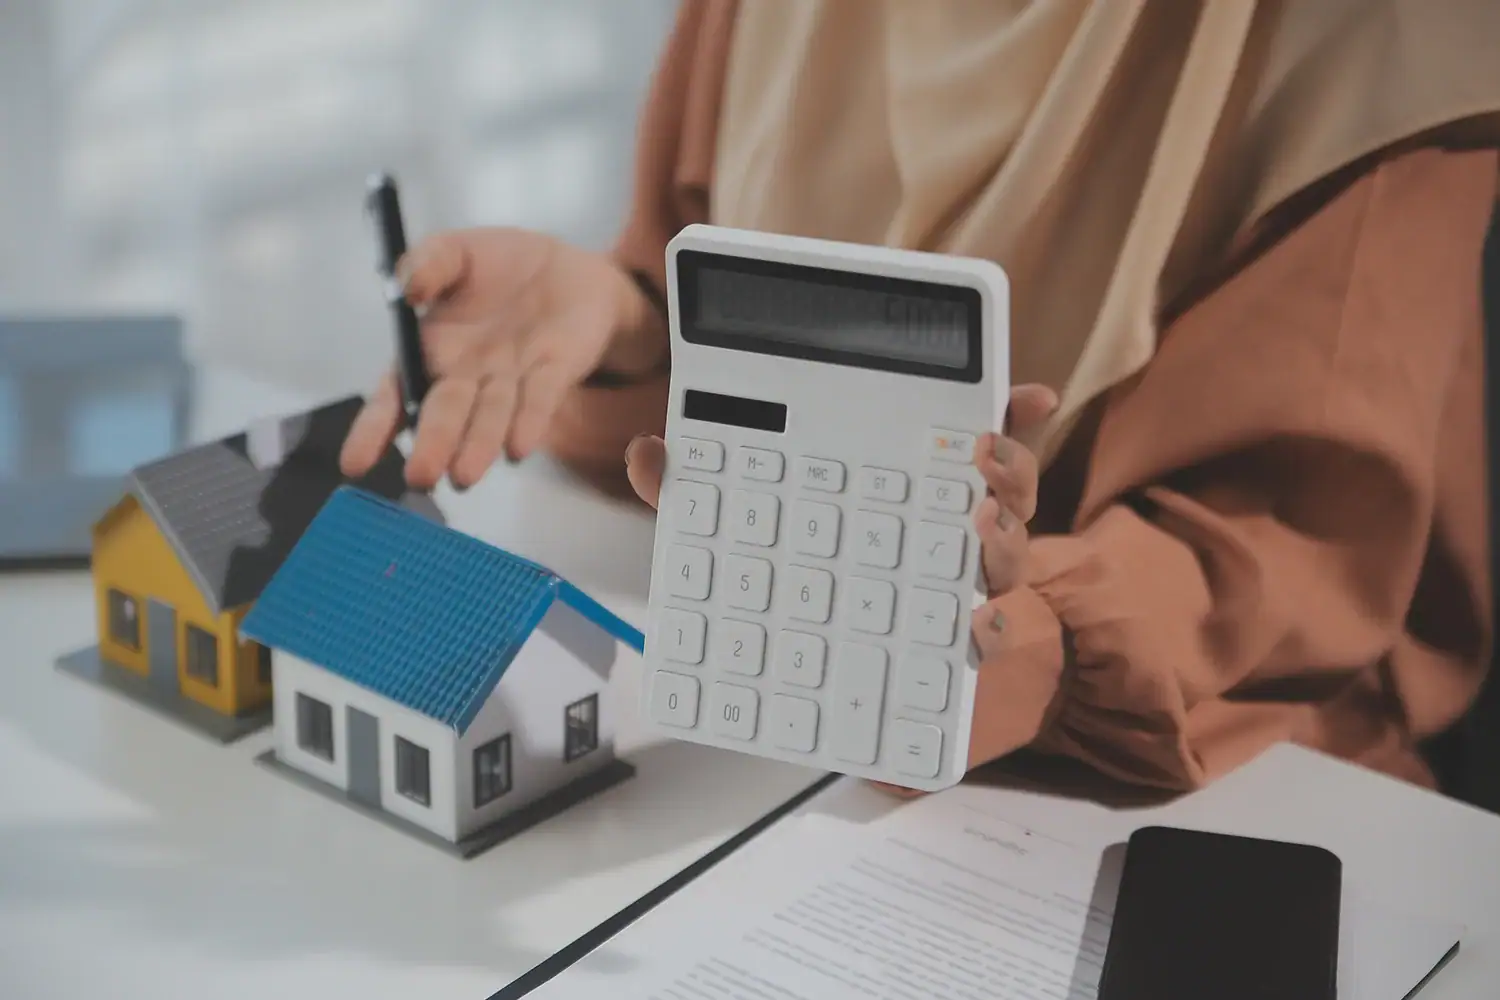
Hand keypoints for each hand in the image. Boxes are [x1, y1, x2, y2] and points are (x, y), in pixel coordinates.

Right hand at [339, 227, 665, 490]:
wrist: (570, 269)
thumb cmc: (500, 265)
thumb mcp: (457, 251)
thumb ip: (429, 262)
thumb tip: (406, 288)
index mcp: (430, 350)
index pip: (396, 395)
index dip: (374, 428)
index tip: (355, 465)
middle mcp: (467, 377)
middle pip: (446, 414)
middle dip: (433, 444)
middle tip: (420, 476)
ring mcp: (512, 380)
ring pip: (492, 416)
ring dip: (478, 445)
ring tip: (464, 476)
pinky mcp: (555, 374)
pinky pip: (540, 399)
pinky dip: (530, 421)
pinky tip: (517, 448)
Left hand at [624, 384, 1060, 800]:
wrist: (821, 680)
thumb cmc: (797, 576)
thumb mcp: (744, 524)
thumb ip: (705, 487)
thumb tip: (649, 452)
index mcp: (918, 488)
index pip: (970, 441)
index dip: (1004, 415)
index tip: (1024, 392)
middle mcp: (951, 536)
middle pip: (1005, 493)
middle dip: (1011, 467)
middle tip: (985, 450)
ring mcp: (956, 593)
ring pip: (1007, 561)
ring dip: (1006, 537)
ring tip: (980, 523)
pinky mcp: (948, 653)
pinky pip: (986, 643)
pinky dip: (992, 632)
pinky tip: (977, 625)